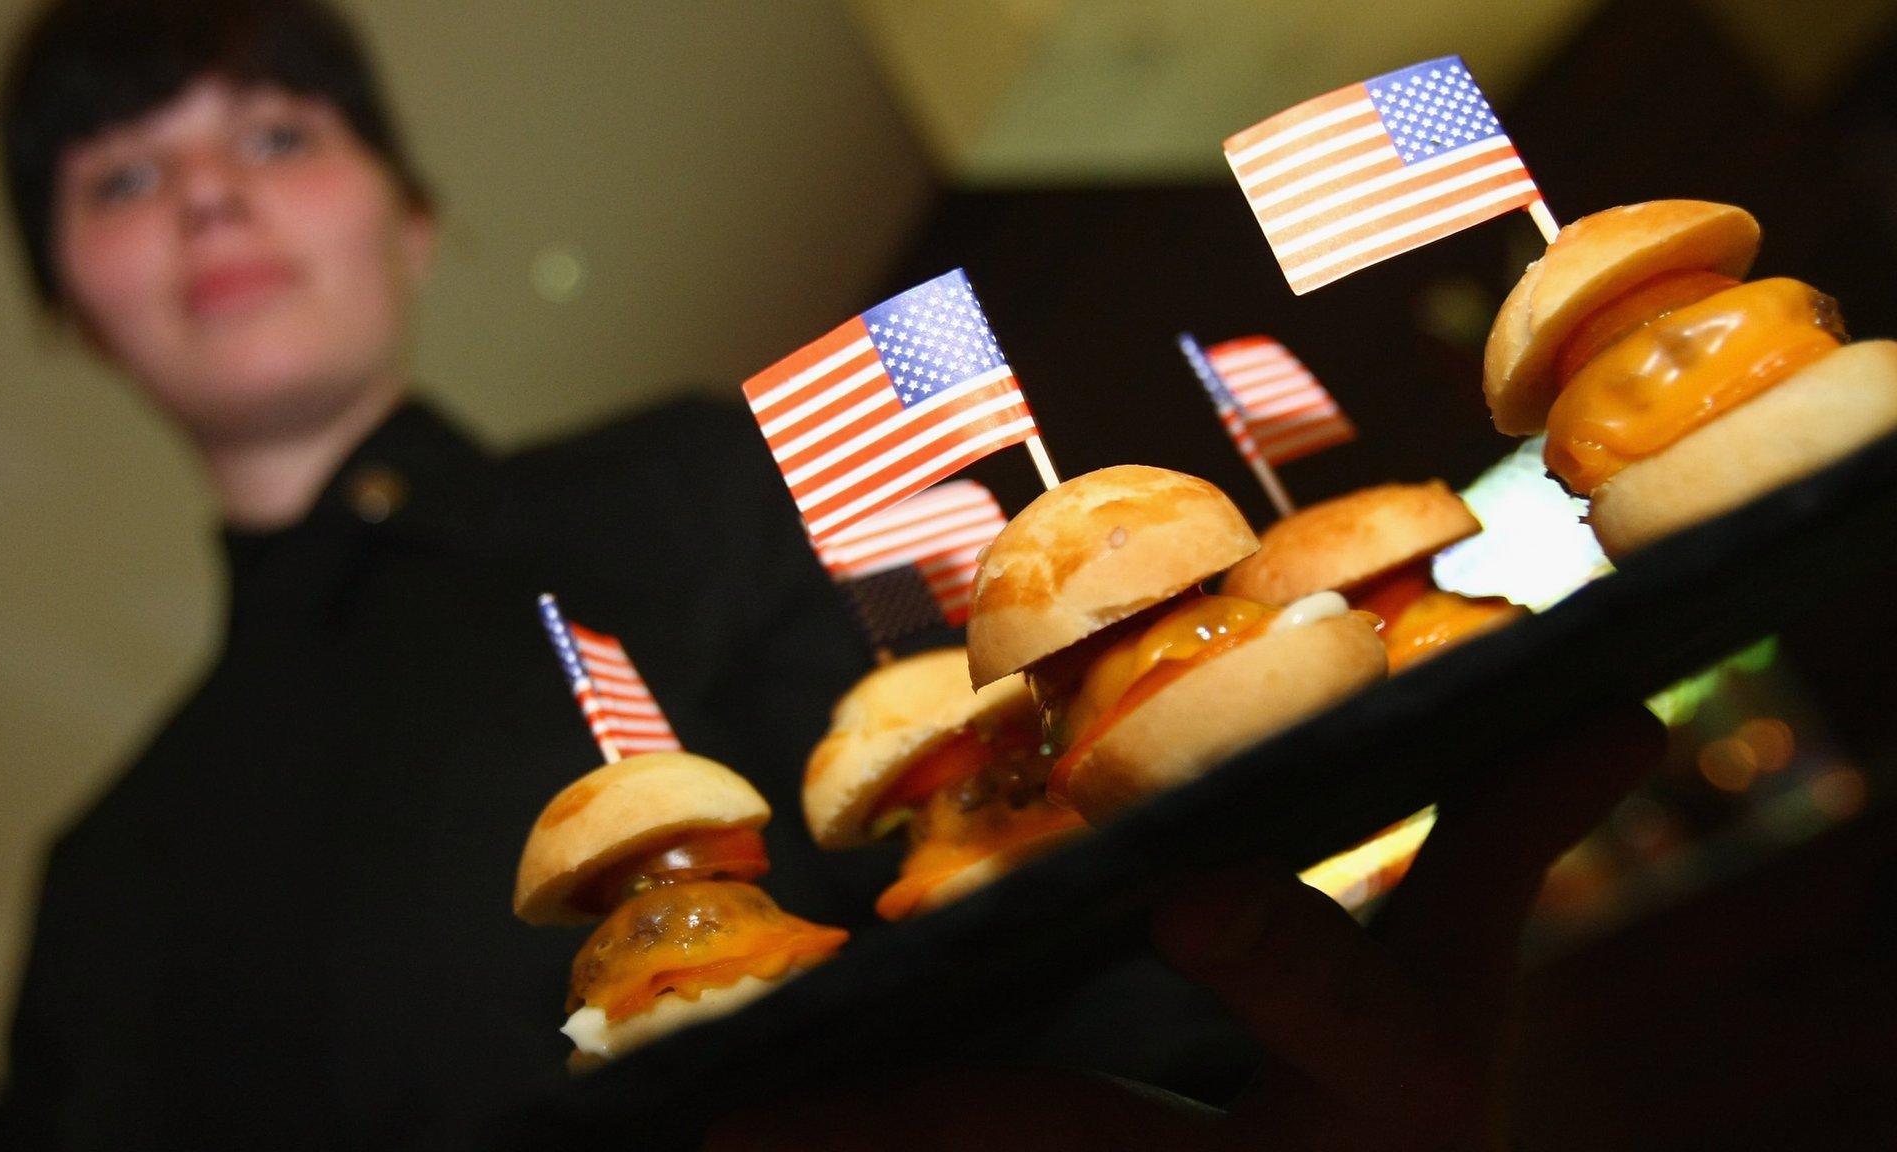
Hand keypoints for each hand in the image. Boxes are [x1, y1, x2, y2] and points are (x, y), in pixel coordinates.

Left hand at [705, 703, 1663, 1150]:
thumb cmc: (1405, 1103)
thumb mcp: (1463, 984)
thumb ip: (1502, 842)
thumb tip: (1615, 700)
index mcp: (1389, 1090)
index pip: (1341, 1009)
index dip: (1276, 962)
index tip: (1186, 895)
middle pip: (1081, 1145)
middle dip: (932, 1131)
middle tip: (758, 1106)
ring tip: (722, 1119)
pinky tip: (751, 1130)